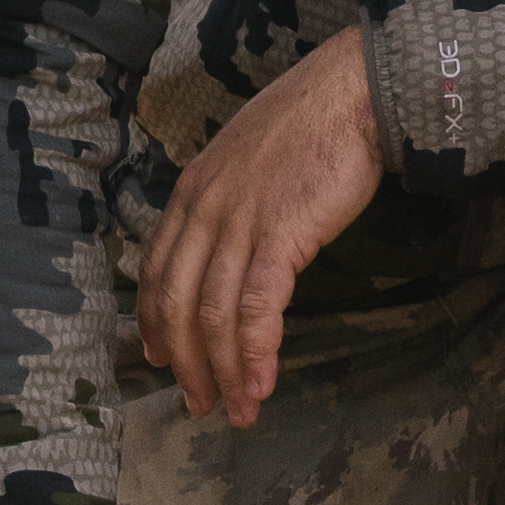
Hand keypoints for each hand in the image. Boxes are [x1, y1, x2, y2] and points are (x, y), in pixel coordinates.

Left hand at [137, 23, 385, 427]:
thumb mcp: (246, 159)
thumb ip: (227, 200)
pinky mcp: (280, 236)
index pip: (155, 270)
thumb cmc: (309, 123)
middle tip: (200, 405)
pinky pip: (256, 310)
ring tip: (238, 410)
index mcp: (191, 192)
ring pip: (213, 316)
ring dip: (224, 372)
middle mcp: (203, 211)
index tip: (160, 359)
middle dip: (186, 364)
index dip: (154, 322)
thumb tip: (229, 241)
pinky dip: (256, 354)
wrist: (350, 94)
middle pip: (177, 304)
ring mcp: (238, 223)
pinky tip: (262, 384)